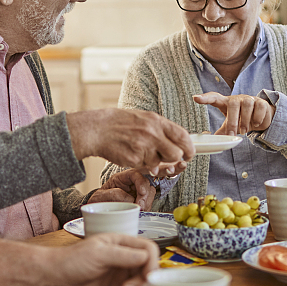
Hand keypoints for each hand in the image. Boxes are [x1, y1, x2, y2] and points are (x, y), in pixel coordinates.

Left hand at [42, 233, 158, 285]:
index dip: (153, 263)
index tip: (147, 276)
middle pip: (150, 273)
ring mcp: (121, 280)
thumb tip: (146, 257)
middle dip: (144, 284)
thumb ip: (123, 255)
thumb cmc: (71, 261)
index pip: (149, 251)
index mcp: (123, 246)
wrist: (53, 281)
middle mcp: (125, 262)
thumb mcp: (98, 253)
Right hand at [67, 108, 194, 175]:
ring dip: (153, 162)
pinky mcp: (134, 159)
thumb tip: (176, 143)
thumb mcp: (143, 118)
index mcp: (156, 121)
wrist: (96, 129)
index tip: (189, 154)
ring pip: (159, 163)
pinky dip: (140, 164)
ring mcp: (143, 147)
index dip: (189, 147)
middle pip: (176, 154)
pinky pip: (144, 167)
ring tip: (140, 152)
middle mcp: (152, 133)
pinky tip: (130, 154)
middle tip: (166, 159)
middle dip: (173, 159)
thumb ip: (160, 130)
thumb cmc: (118, 123)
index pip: (182, 135)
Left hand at [96, 168, 155, 210]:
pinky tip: (139, 212)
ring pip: (150, 193)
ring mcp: (136, 193)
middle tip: (140, 207)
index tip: (142, 192)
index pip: (135, 174)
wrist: (97, 211)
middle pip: (146, 183)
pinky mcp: (139, 202)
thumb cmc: (98, 201)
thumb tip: (130, 199)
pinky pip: (148, 203)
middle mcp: (131, 184)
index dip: (141, 182)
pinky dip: (146, 208)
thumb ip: (114, 195)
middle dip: (145, 195)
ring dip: (147, 203)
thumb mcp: (100, 196)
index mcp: (121, 178)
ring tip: (139, 210)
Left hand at [192, 92, 273, 135]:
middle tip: (233, 134)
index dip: (205, 98)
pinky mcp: (261, 102)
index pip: (214, 97)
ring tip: (244, 130)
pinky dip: (257, 118)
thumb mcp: (231, 124)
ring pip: (247, 105)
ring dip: (245, 121)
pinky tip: (256, 124)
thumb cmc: (242, 118)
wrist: (261, 116)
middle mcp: (237, 99)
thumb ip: (223, 130)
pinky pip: (259, 108)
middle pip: (233, 105)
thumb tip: (212, 139)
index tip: (195, 98)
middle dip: (233, 121)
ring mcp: (249, 99)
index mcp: (226, 103)